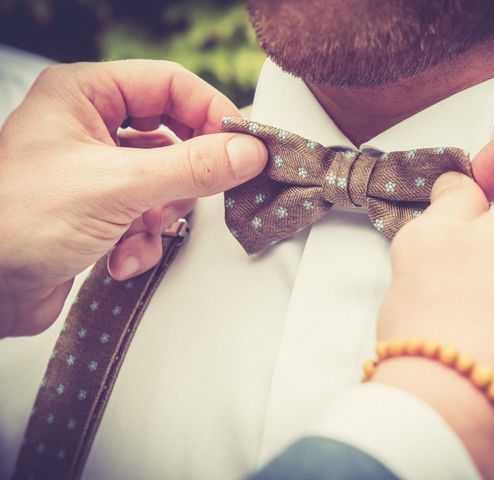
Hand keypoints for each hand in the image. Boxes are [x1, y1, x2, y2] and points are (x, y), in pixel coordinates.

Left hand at [0, 60, 266, 336]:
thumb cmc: (15, 222)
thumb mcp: (118, 186)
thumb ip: (191, 167)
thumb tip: (246, 152)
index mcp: (84, 95)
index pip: (170, 84)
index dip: (210, 112)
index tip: (241, 144)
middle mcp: (91, 128)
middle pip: (173, 134)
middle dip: (186, 173)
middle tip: (208, 189)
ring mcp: (97, 171)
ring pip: (165, 180)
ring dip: (162, 214)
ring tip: (144, 229)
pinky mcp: (100, 211)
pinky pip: (147, 216)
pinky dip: (143, 240)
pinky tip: (120, 257)